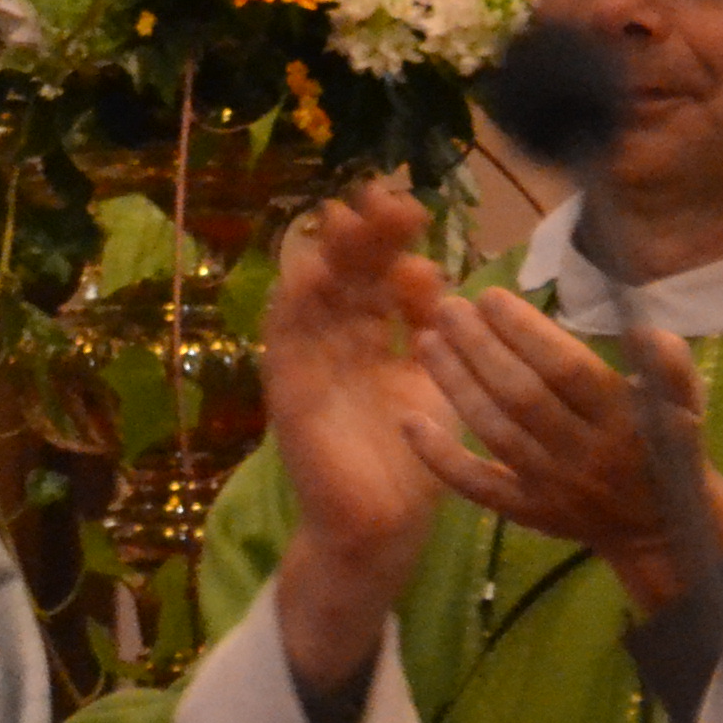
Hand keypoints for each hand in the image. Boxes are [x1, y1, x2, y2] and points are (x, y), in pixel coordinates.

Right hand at [259, 185, 457, 688]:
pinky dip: (294, 302)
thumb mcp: (437, 384)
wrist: (383, 527)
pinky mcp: (289, 391)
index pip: (379, 278)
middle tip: (382, 195)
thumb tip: (434, 274)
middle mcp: (338, 345)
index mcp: (374, 341)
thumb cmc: (412, 460)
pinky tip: (310, 267)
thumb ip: (434, 333)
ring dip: (329, 256)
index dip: (390, 241)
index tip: (411, 204)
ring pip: (314, 296)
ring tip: (348, 216)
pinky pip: (286, 339)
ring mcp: (310, 364)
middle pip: (346, 277)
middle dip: (362, 236)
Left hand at [412, 290, 722, 617]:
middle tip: (448, 308)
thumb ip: (668, 367)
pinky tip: (409, 422)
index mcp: (625, 422)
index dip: (525, 331)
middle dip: (480, 348)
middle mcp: (585, 455)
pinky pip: (477, 486)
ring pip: (495, 432)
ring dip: (456, 384)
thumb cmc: (666, 451)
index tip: (490, 297)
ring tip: (427, 341)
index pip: (567, 369)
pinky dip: (440, 456)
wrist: (658, 531)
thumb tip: (644, 331)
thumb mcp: (684, 406)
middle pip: (522, 395)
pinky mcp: (526, 512)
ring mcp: (551, 487)